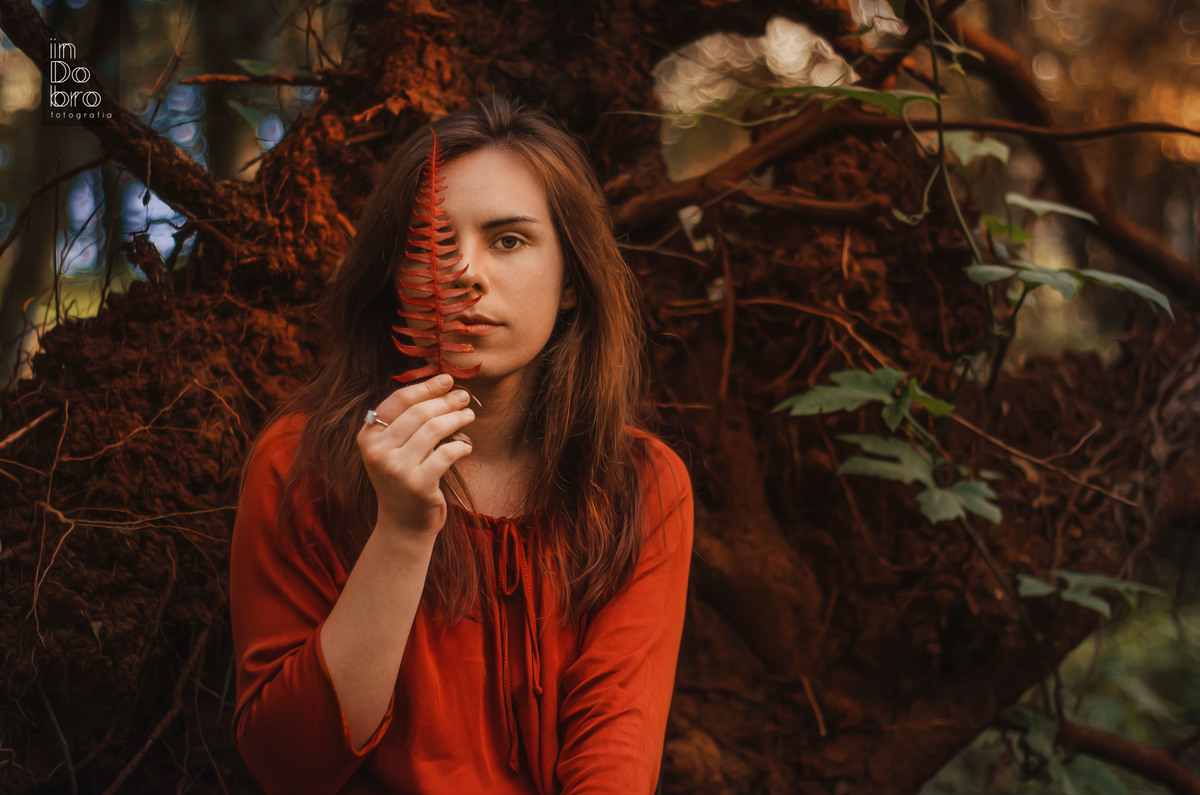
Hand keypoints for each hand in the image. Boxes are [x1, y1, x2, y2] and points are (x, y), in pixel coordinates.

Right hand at [356, 374, 474, 539]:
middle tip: (464, 397)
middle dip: (446, 401)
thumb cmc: (404, 480)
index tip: (447, 379)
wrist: (403, 525)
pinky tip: (466, 446)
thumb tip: (441, 385)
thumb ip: (406, 422)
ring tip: (469, 416)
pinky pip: (446, 454)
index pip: (398, 401)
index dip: (425, 387)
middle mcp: (377, 452)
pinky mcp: (418, 484)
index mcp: (367, 437)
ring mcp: (396, 469)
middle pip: (419, 413)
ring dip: (457, 419)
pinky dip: (461, 446)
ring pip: (434, 430)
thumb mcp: (393, 450)